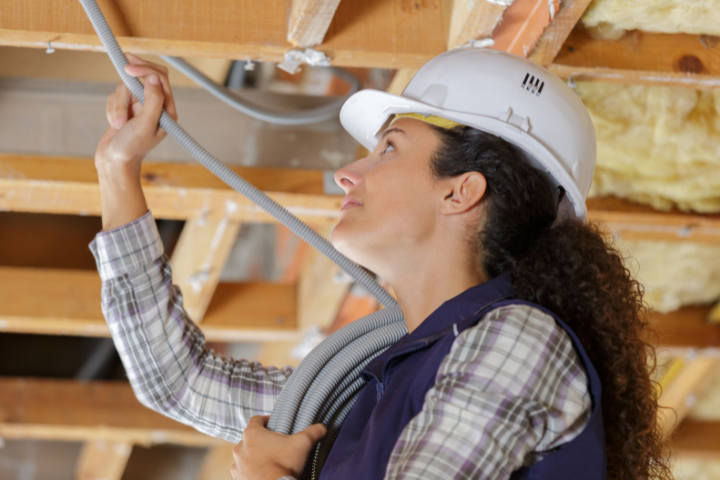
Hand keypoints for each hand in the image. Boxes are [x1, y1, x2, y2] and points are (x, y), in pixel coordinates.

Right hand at [94, 53, 177, 230]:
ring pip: (126, 87)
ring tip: (118, 123)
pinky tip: (114, 124)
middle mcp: (156, 106)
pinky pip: (116, 96)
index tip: (130, 68)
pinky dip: (112, 108)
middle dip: (132, 78)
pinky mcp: (126, 108)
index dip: (146, 69)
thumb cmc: (132, 147)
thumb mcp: (145, 124)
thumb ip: (153, 100)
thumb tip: (153, 77)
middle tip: (124, 64)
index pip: (161, 79)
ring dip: (118, 103)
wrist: (114, 162)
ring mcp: (140, 106)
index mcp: (167, 110)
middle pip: (145, 76)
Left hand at [231, 415, 326, 479]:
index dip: (266, 420)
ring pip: (247, 455)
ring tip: (270, 461)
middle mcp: (240, 447)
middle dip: (263, 440)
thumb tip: (322, 428)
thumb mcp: (302, 443)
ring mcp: (237, 464)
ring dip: (256, 456)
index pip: (256, 419)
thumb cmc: (284, 464)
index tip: (275, 424)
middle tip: (277, 445)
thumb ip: (313, 432)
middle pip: (251, 438)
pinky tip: (264, 473)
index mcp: (252, 433)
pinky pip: (244, 470)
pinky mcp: (238, 478)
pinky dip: (252, 470)